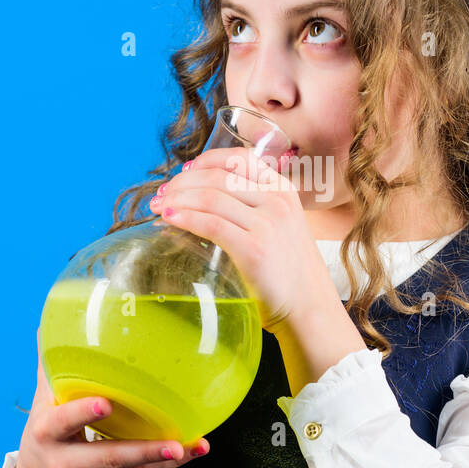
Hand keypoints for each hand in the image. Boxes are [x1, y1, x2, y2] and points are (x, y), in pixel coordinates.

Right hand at [15, 327, 209, 467]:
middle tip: (174, 444)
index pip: (63, 422)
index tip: (106, 404)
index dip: (83, 414)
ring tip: (195, 447)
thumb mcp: (43, 403)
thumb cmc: (48, 432)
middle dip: (143, 452)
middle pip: (108, 457)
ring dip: (166, 462)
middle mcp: (65, 463)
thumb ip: (52, 369)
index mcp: (47, 433)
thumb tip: (48, 327)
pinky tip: (190, 452)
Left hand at [148, 146, 341, 333]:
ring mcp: (267, 224)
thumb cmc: (290, 273)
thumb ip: (256, 210)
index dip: (205, 161)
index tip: (184, 172)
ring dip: (177, 199)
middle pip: (218, 177)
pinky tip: (170, 219)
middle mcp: (277, 201)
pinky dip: (185, 218)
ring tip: (158, 207)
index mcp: (283, 190)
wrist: (310, 309)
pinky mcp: (254, 249)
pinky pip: (210, 224)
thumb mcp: (281, 228)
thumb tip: (209, 202)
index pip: (239, 158)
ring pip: (210, 198)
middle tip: (162, 194)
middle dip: (182, 183)